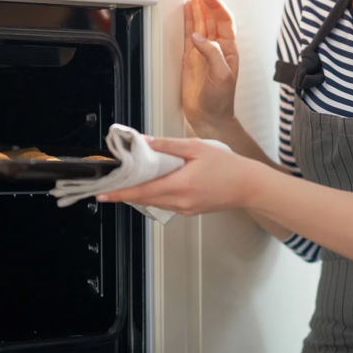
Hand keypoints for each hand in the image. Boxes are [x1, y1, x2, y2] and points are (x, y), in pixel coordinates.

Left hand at [96, 137, 255, 214]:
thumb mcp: (198, 148)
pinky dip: (157, 194)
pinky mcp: (191, 210)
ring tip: (131, 181)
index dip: (120, 193)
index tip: (103, 194)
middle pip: (145, 199)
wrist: (249, 186)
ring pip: (155, 201)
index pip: (141, 191)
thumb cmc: (228, 166)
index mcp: (179, 185)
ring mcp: (185, 208)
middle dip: (126, 193)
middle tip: (110, 186)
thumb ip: (169, 145)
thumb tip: (146, 142)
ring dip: (142, 193)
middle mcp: (180, 201)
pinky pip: (167, 203)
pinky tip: (157, 184)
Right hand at [182, 0, 238, 135]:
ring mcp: (203, 50)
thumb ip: (212, 55)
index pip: (223, 21)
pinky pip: (189, 33)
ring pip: (200, 21)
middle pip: (211, 16)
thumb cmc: (221, 100)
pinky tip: (187, 9)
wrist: (210, 116)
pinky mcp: (191, 57)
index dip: (216, 7)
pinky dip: (188, 20)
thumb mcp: (222, 76)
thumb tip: (199, 38)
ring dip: (196, 4)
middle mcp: (217, 46)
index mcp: (228, 49)